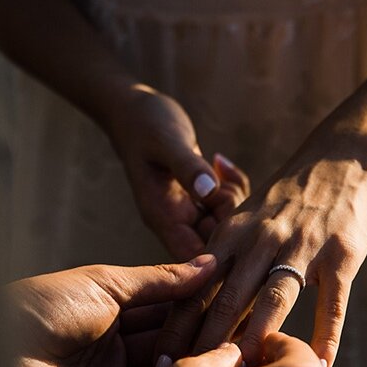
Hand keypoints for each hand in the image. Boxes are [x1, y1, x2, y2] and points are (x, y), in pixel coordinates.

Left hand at [11, 255, 216, 366]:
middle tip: (241, 328)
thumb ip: (160, 280)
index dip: (195, 302)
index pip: (162, 306)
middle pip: (164, 340)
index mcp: (108, 309)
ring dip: (189, 365)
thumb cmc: (43, 307)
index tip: (233, 295)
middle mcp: (111, 345)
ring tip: (231, 354)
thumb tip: (207, 264)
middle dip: (198, 335)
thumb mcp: (106, 282)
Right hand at [107, 83, 249, 259]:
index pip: (193, 256)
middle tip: (227, 184)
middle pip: (216, 241)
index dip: (219, 248)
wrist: (131, 110)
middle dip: (233, 216)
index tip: (234, 218)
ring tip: (219, 168)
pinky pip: (225, 204)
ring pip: (225, 222)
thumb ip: (187, 166)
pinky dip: (232, 186)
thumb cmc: (144, 123)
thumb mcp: (167, 141)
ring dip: (235, 197)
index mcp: (161, 215)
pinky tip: (220, 163)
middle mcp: (174, 219)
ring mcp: (186, 209)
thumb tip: (208, 191)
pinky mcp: (197, 196)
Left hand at [156, 132, 366, 366]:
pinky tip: (318, 366)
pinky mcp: (340, 256)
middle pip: (225, 299)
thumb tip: (182, 295)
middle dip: (203, 344)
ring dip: (255, 340)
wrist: (341, 159)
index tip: (156, 366)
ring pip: (271, 301)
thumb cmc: (286, 200)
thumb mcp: (243, 218)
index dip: (174, 329)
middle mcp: (258, 241)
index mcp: (229, 236)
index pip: (194, 289)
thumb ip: (217, 257)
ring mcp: (300, 248)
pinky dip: (324, 337)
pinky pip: (330, 303)